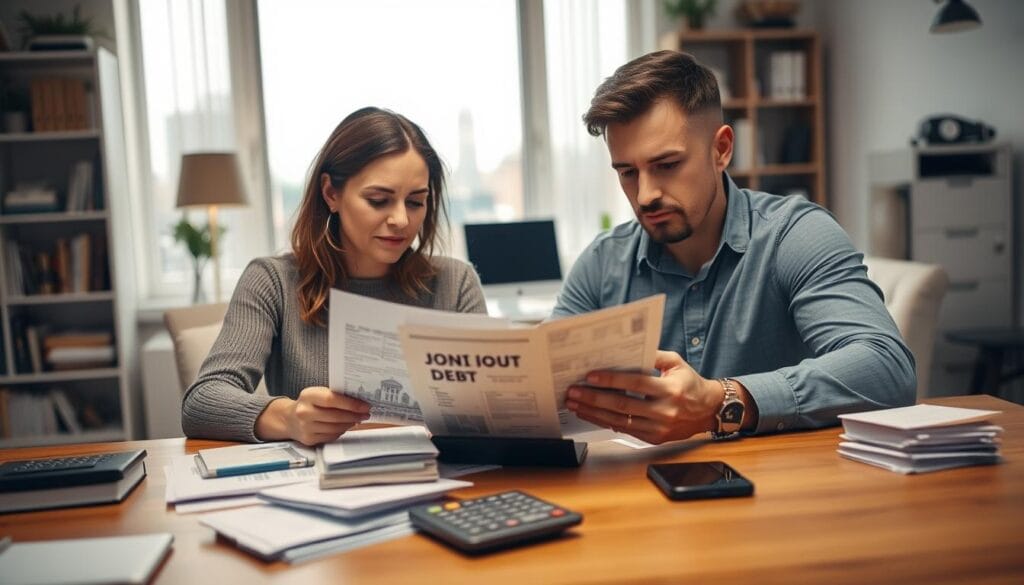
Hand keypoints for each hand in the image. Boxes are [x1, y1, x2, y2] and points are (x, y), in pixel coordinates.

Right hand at [256, 386, 370, 445]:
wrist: (289, 419)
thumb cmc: (309, 404)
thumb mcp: (317, 394)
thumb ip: (334, 395)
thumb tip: (359, 401)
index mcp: (308, 396)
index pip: (332, 399)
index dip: (350, 404)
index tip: (364, 405)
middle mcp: (304, 412)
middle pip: (336, 416)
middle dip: (354, 415)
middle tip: (365, 413)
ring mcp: (305, 427)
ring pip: (335, 428)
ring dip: (350, 424)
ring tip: (357, 419)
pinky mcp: (309, 439)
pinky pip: (331, 436)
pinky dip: (341, 431)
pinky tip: (346, 426)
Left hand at [565, 351, 722, 443]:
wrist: (709, 410)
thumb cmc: (690, 383)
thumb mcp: (676, 363)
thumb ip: (653, 355)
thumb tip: (626, 349)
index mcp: (671, 390)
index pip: (636, 383)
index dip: (611, 379)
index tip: (590, 376)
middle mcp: (665, 411)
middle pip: (623, 405)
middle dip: (594, 398)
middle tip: (573, 392)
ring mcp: (658, 428)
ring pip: (620, 421)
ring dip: (593, 413)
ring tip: (575, 404)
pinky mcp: (654, 439)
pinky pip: (624, 430)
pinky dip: (605, 422)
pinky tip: (590, 414)